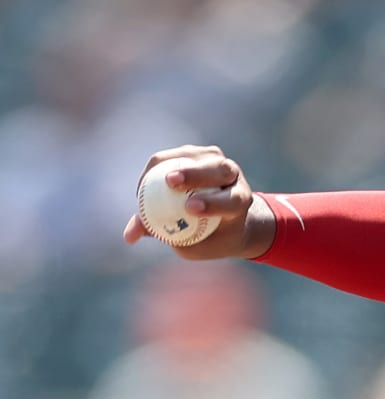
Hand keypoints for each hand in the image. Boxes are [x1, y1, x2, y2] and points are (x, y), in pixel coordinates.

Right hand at [124, 145, 275, 259]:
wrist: (222, 217)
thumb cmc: (209, 236)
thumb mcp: (192, 245)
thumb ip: (165, 235)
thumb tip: (129, 235)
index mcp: (241, 201)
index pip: (232, 200)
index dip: (213, 203)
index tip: (190, 208)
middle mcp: (234, 177)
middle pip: (220, 170)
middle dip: (196, 174)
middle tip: (170, 182)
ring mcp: (218, 161)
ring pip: (199, 157)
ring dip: (176, 164)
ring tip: (157, 176)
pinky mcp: (199, 153)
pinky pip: (178, 154)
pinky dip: (162, 165)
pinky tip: (147, 178)